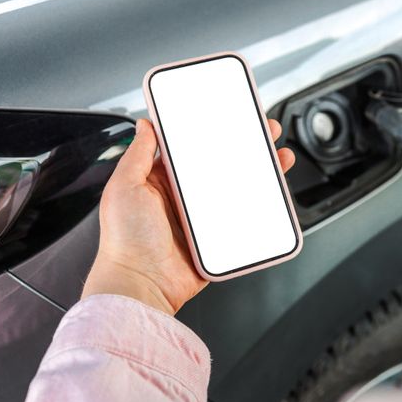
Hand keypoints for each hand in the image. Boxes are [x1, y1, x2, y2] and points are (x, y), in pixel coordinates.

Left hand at [82, 118, 295, 314]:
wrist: (140, 285)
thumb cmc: (124, 240)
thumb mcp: (124, 186)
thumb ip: (137, 154)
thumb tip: (145, 125)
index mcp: (161, 182)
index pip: (191, 150)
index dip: (211, 132)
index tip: (229, 117)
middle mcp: (183, 199)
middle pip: (221, 167)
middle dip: (244, 148)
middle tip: (263, 132)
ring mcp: (201, 220)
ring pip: (237, 190)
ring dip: (259, 174)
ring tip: (277, 158)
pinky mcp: (216, 240)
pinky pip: (242, 220)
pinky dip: (259, 208)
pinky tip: (272, 194)